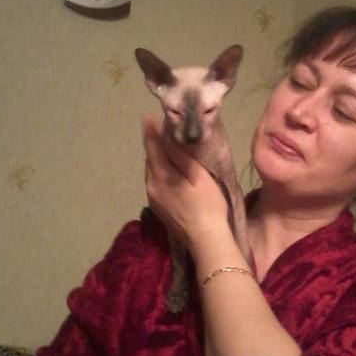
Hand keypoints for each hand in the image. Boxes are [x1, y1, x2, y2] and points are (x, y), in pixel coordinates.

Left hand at [142, 115, 231, 252]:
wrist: (206, 239)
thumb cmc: (207, 204)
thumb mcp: (197, 175)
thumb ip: (179, 156)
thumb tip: (164, 136)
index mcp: (160, 176)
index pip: (152, 148)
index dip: (149, 131)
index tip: (147, 115)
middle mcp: (151, 186)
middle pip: (150, 160)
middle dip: (154, 145)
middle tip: (162, 130)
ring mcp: (153, 199)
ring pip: (152, 172)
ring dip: (158, 160)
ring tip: (167, 149)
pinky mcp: (158, 208)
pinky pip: (155, 183)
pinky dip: (160, 173)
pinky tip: (171, 172)